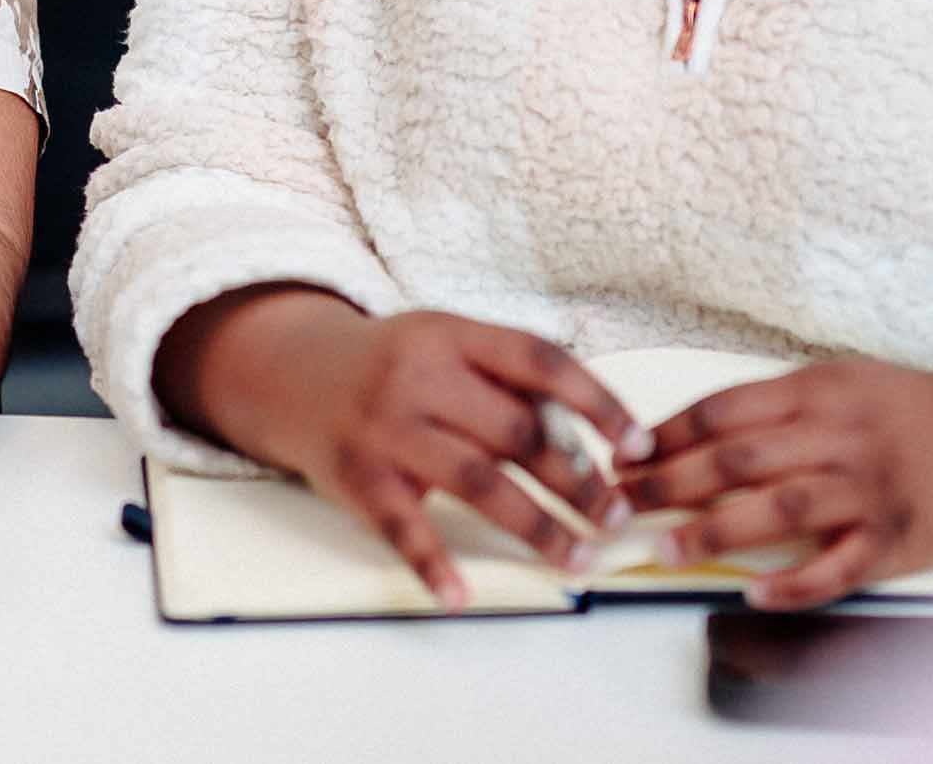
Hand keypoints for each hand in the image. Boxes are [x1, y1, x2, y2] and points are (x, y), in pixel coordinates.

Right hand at [182, 294, 640, 610]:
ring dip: (536, 526)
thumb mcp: (445, 347)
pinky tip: (462, 596)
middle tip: (618, 517)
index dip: (597, 402)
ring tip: (578, 558)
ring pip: (477, 483)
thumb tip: (592, 441)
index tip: (640, 445)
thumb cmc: (393, 367)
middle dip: (578, 480)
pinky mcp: (356, 478)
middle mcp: (418, 378)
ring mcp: (385, 429)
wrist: (292, 374)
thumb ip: (506, 383)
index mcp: (450, 336)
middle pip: (516, 431)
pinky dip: (432, 564)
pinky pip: (402, 527)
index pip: (539, 361)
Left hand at [619, 357, 932, 609]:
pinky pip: (839, 566)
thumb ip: (775, 407)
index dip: (665, 435)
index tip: (623, 456)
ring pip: (780, 508)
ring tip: (668, 550)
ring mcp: (868, 488)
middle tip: (621, 503)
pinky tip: (756, 593)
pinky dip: (796, 584)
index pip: (723, 410)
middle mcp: (840, 436)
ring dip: (717, 532)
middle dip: (670, 482)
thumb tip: (686, 436)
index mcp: (818, 391)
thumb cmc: (903, 412)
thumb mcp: (841, 383)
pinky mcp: (895, 537)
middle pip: (739, 458)